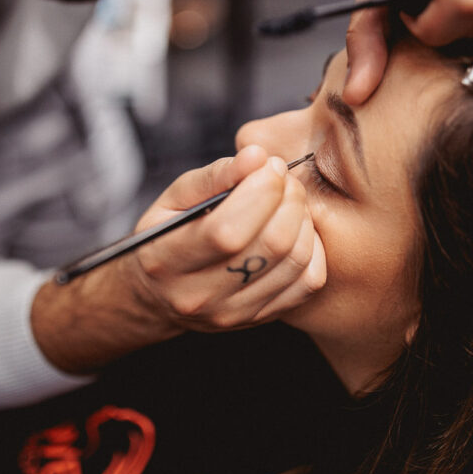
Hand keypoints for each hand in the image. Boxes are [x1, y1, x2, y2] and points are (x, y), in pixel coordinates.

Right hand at [129, 144, 326, 331]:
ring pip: (295, 261)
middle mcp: (200, 296)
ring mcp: (233, 313)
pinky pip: (309, 282)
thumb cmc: (166, 236)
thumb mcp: (173, 199)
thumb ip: (214, 176)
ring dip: (303, 219)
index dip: (260, 191)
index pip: (228, 231)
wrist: (159, 296)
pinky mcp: (260, 319)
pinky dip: (313, 248)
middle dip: (288, 198)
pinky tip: (297, 229)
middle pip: (270, 244)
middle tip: (283, 178)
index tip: (268, 165)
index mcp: (167, 261)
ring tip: (289, 200)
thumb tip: (257, 155)